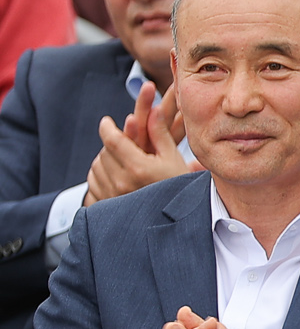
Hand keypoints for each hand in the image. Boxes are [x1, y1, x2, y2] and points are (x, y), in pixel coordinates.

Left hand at [85, 82, 194, 201]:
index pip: (112, 140)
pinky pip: (94, 182)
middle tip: (124, 144)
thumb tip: (154, 110)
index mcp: (138, 168)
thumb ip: (159, 133)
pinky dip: (101, 174)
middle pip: (104, 152)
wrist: (175, 218)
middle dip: (112, 145)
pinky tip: (115, 175)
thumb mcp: (173, 158)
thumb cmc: (177, 185)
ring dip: (106, 159)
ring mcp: (112, 195)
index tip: (106, 121)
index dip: (107, 127)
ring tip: (122, 160)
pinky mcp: (106, 204)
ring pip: (97, 166)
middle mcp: (122, 182)